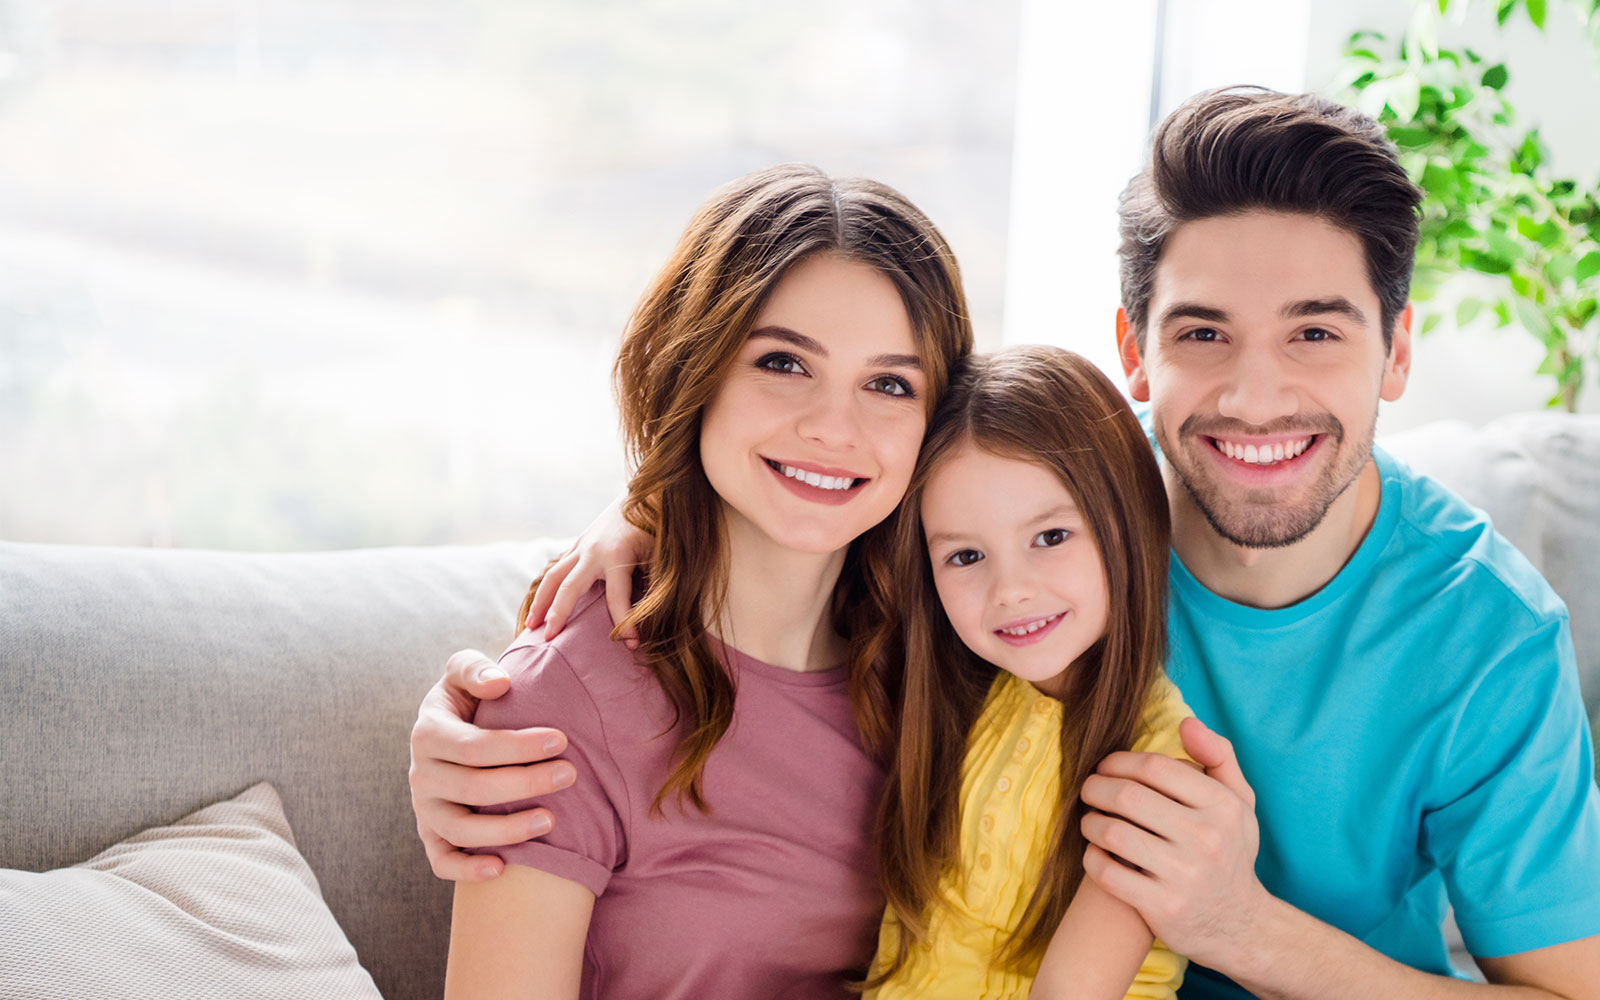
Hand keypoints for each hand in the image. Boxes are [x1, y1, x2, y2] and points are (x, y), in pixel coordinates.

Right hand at [409, 649, 575, 881]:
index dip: (518, 746)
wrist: (449, 730)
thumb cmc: (467, 699)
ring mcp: (424, 808)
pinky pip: (441, 861)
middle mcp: (421, 774)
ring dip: (506, 830)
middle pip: (474, 789)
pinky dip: (467, 870)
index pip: (474, 746)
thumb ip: (475, 669)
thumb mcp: (462, 672)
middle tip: (570, 775)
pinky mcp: (430, 835)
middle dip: (526, 783)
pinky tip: (503, 869)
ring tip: (551, 821)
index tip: (562, 740)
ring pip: (460, 831)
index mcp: (428, 732)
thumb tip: (501, 683)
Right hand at [524, 492, 650, 643]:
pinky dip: (544, 590)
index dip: (624, 623)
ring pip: (551, 577)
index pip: (617, 597)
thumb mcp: (663, 555)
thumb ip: (657, 584)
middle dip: (558, 613)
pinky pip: (555, 570)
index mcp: (617, 555)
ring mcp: (581, 547)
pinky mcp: (577, 546)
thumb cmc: (657, 529)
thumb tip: (652, 619)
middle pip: (568, 586)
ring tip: (529, 627)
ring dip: (539, 602)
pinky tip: (539, 608)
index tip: (631, 644)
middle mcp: (593, 551)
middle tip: (547, 639)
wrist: (645, 494)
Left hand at [1078, 717, 1269, 966]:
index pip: (1155, 767)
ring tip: (1089, 819)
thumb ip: (1218, 756)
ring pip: (1113, 832)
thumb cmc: (1230, 852)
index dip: (1119, 761)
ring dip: (1089, 821)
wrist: (1240, 925)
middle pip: (1128, 796)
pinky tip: (1095, 851)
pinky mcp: (1162, 907)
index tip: (1104, 766)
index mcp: (1223, 806)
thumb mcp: (1239, 803)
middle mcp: (1206, 838)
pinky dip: (1092, 858)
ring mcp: (1184, 876)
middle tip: (1087, 789)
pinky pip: (1108, 873)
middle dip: (1095, 787)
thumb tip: (1186, 722)